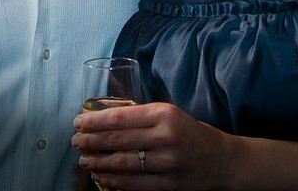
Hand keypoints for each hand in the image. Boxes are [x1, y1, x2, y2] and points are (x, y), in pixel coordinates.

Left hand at [72, 101, 237, 190]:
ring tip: (84, 160)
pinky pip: (133, 184)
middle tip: (75, 141)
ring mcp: (167, 163)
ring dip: (98, 162)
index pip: (120, 117)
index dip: (94, 121)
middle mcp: (165, 137)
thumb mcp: (169, 114)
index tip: (78, 121)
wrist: (222, 160)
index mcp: (164, 113)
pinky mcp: (168, 185)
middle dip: (91, 141)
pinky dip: (114, 180)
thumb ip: (141, 116)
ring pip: (122, 163)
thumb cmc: (191, 133)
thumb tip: (104, 118)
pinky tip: (102, 176)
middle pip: (117, 140)